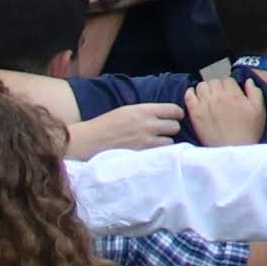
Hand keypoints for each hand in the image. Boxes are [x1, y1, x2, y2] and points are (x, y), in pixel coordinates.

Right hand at [69, 98, 186, 155]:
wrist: (90, 141)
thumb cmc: (107, 124)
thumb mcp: (128, 110)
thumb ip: (147, 111)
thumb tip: (164, 113)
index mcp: (144, 110)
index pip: (174, 110)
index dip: (176, 114)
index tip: (174, 117)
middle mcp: (148, 125)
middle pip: (175, 126)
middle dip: (171, 128)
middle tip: (163, 131)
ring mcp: (145, 142)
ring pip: (170, 141)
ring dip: (165, 142)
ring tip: (155, 142)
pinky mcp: (142, 155)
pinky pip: (160, 153)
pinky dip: (158, 152)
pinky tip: (151, 151)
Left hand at [186, 72, 266, 149]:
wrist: (233, 149)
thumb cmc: (248, 131)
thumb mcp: (259, 110)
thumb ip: (255, 92)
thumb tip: (248, 80)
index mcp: (233, 94)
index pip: (227, 80)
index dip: (229, 85)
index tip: (230, 93)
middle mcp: (217, 96)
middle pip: (213, 81)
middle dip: (217, 86)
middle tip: (219, 96)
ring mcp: (204, 105)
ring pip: (201, 86)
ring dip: (205, 89)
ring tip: (208, 97)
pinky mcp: (195, 114)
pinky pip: (188, 96)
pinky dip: (190, 93)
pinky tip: (195, 96)